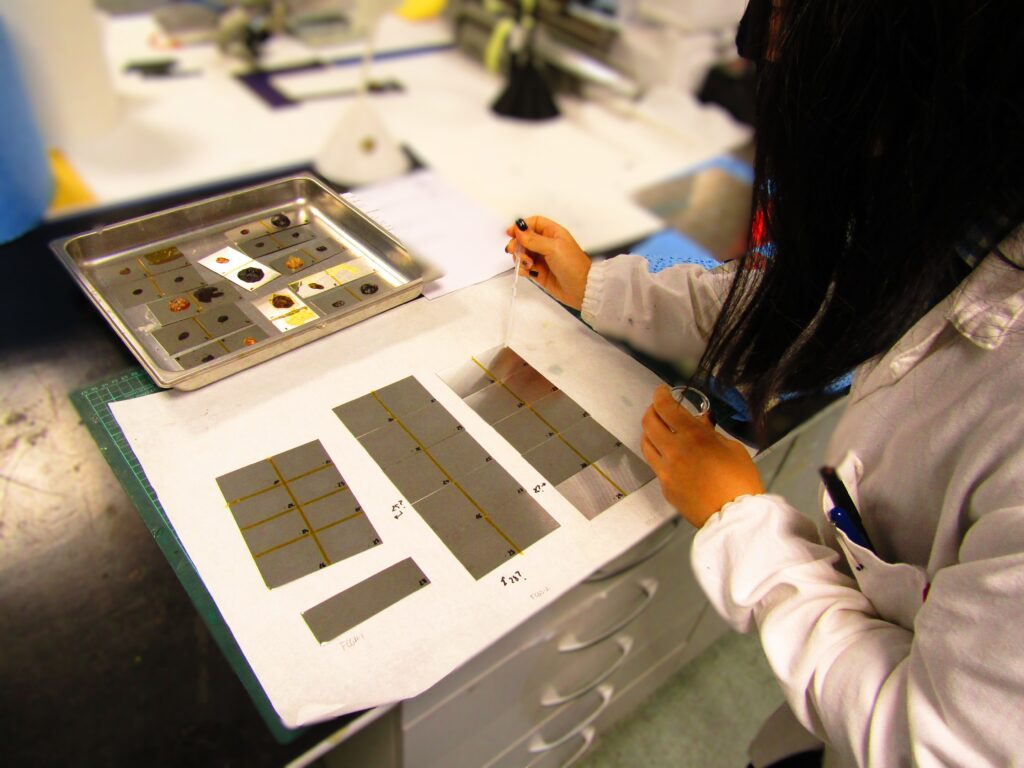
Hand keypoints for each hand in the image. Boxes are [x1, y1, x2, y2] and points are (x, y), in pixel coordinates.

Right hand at [505, 216, 590, 309]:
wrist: (581, 289)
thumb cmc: (574, 266)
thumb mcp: (553, 248)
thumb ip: (533, 239)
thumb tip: (519, 229)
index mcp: (553, 233)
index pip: (534, 223)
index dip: (521, 226)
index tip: (510, 233)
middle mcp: (547, 244)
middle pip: (524, 238)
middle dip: (517, 244)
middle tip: (513, 250)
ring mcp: (543, 258)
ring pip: (523, 253)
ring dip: (520, 258)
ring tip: (528, 264)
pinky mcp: (539, 272)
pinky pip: (524, 267)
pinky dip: (523, 269)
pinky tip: (530, 272)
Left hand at [641, 385, 763, 527]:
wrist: (734, 518)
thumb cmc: (740, 482)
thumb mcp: (732, 448)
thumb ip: (711, 432)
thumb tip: (700, 421)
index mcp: (693, 437)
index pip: (666, 408)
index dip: (661, 395)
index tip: (662, 392)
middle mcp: (673, 452)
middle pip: (649, 423)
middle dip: (652, 410)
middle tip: (660, 408)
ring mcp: (665, 471)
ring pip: (646, 444)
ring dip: (650, 432)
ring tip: (661, 429)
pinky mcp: (664, 487)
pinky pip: (655, 464)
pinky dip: (658, 453)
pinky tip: (669, 454)